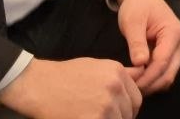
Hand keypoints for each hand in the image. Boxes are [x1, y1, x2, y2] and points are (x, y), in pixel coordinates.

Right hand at [0, 56, 140, 118]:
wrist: (38, 84)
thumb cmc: (64, 76)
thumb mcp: (95, 66)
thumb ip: (119, 74)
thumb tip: (141, 73)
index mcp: (117, 72)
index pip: (136, 98)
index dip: (128, 108)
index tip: (118, 112)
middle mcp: (115, 87)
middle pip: (130, 113)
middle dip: (120, 117)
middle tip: (102, 115)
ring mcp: (106, 105)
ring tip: (91, 116)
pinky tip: (86, 118)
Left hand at [115, 0, 179, 94]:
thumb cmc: (137, 5)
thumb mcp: (132, 21)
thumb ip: (137, 42)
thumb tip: (140, 63)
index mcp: (173, 33)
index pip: (162, 62)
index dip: (146, 76)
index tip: (130, 83)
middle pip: (168, 73)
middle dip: (150, 84)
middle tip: (129, 90)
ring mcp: (177, 50)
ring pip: (168, 76)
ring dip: (152, 84)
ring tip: (132, 86)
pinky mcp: (171, 54)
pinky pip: (164, 72)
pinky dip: (153, 79)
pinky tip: (138, 80)